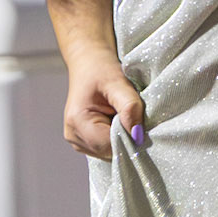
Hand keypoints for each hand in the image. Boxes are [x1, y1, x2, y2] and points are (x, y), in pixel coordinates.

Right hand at [63, 45, 143, 160]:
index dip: (130, 138)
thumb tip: (138, 135)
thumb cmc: (101, 69)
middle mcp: (73, 136)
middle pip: (109, 151)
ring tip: (123, 115)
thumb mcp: (118, 83)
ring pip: (109, 151)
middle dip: (127, 138)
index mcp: (77, 122)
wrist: (89, 64)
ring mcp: (77, 141)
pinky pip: (106, 147)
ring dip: (122, 137)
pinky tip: (118, 121)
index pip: (109, 146)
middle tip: (136, 117)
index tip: (144, 124)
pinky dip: (117, 136)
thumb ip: (130, 108)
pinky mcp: (84, 141)